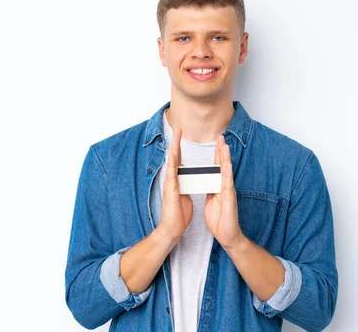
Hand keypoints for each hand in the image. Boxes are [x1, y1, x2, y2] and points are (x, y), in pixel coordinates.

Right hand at [156, 127, 192, 241]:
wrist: (172, 229)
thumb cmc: (178, 215)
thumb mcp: (184, 196)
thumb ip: (185, 185)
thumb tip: (188, 178)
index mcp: (177, 180)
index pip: (179, 161)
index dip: (180, 148)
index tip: (181, 136)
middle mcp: (172, 180)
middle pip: (174, 157)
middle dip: (176, 143)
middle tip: (178, 128)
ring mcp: (170, 184)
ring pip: (171, 162)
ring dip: (174, 148)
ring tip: (176, 136)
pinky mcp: (170, 190)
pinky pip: (171, 174)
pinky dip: (172, 163)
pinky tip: (173, 154)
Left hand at [204, 135, 244, 249]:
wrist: (227, 236)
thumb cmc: (220, 220)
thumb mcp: (211, 202)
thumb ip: (211, 190)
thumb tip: (207, 182)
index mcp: (219, 187)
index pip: (217, 168)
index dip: (216, 155)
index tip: (215, 142)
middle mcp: (225, 187)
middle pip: (223, 165)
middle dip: (221, 151)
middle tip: (220, 136)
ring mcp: (228, 192)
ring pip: (227, 171)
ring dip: (225, 158)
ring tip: (225, 145)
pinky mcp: (229, 199)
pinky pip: (228, 184)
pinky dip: (227, 173)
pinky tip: (227, 164)